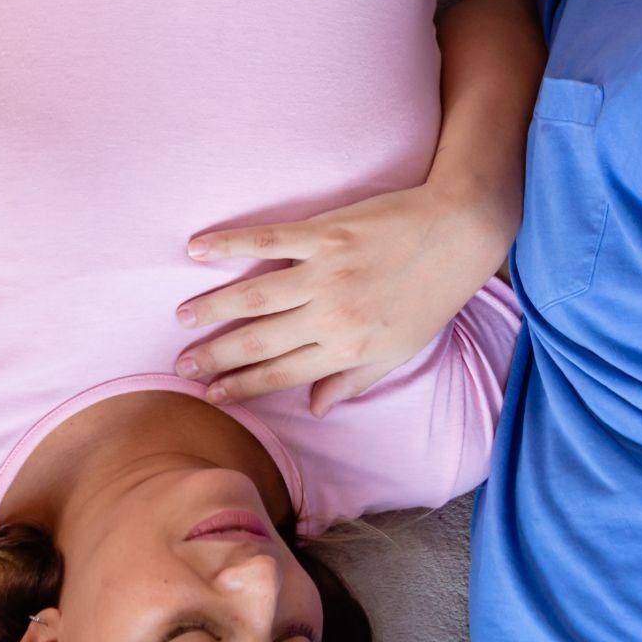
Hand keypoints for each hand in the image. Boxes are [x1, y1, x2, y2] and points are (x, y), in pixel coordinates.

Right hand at [173, 180, 514, 413]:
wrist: (460, 232)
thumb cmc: (433, 294)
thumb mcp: (400, 351)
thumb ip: (353, 381)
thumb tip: (314, 408)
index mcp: (348, 348)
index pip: (282, 374)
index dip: (242, 386)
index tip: (211, 394)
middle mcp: (331, 316)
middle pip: (259, 340)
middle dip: (216, 356)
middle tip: (180, 365)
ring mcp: (325, 273)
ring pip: (253, 296)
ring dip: (212, 309)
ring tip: (182, 319)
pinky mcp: (324, 233)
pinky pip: (267, 239)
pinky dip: (229, 243)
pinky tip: (196, 248)